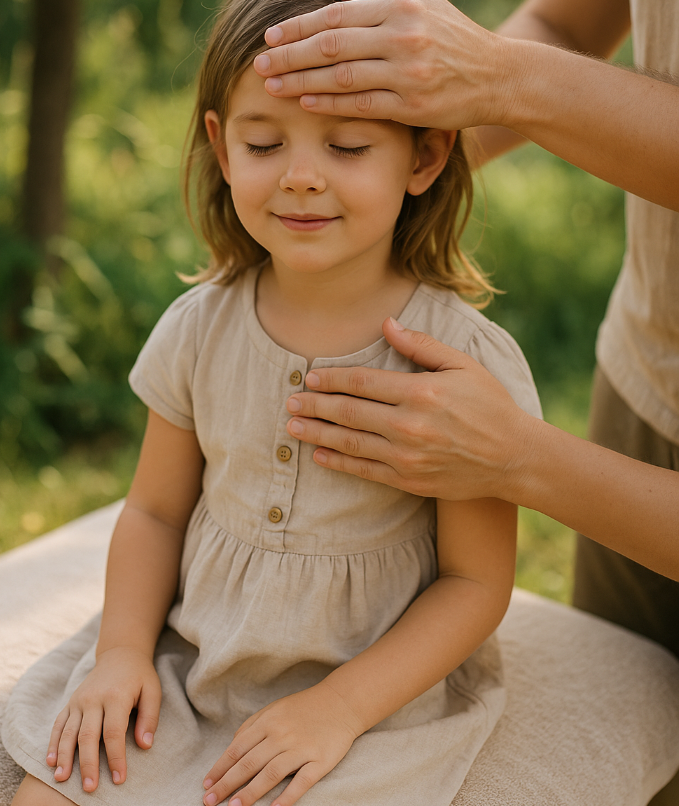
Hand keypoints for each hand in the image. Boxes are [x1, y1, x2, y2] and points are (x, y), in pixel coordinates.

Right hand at [47, 646, 160, 790]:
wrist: (120, 653)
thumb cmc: (139, 676)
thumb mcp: (153, 691)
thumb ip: (150, 718)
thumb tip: (145, 745)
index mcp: (116, 696)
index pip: (114, 732)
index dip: (116, 758)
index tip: (119, 780)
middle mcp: (94, 698)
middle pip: (88, 736)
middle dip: (88, 764)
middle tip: (90, 789)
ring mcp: (79, 700)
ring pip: (69, 732)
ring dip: (64, 757)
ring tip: (62, 780)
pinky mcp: (70, 702)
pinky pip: (59, 724)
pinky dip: (53, 743)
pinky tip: (50, 762)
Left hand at [202, 683, 361, 805]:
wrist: (341, 703)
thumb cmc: (303, 708)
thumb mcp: (274, 709)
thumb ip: (252, 727)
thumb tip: (231, 748)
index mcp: (268, 722)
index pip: (237, 749)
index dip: (220, 768)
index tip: (206, 785)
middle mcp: (282, 735)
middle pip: (249, 763)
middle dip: (227, 784)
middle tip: (210, 802)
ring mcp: (301, 748)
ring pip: (271, 774)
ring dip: (250, 793)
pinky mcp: (320, 760)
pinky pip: (302, 781)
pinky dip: (288, 797)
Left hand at [253, 0, 517, 129]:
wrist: (498, 75)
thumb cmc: (452, 36)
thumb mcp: (419, 2)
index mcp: (401, 6)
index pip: (336, 13)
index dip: (298, 25)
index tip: (269, 34)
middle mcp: (403, 36)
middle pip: (332, 45)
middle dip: (289, 55)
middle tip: (258, 63)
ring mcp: (408, 73)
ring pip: (341, 77)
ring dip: (301, 82)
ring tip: (271, 85)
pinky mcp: (413, 106)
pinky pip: (361, 104)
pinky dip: (330, 103)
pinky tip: (304, 103)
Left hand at [285, 317, 537, 502]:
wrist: (514, 457)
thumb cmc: (490, 405)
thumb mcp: (463, 366)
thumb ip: (422, 345)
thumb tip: (387, 324)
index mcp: (421, 391)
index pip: (363, 383)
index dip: (332, 380)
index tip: (310, 378)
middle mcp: (410, 425)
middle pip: (349, 413)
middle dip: (315, 406)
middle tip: (289, 402)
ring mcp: (408, 456)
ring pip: (350, 443)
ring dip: (317, 434)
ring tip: (292, 428)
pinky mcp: (409, 480)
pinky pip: (365, 471)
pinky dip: (338, 463)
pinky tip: (319, 455)